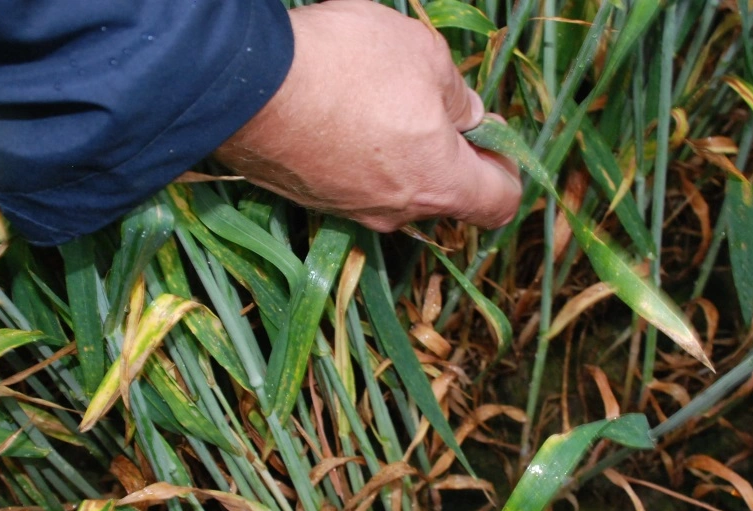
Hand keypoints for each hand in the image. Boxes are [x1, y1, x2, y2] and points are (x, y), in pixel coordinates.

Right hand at [213, 0, 521, 232]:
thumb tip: (467, 114)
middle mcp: (396, 211)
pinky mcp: (308, 197)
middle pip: (443, 195)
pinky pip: (350, 179)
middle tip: (434, 104)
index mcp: (440, 183)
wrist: (245, 85)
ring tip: (379, 98)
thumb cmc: (350, 67)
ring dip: (398, 151)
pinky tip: (339, 109)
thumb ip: (458, 93)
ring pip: (393, 187)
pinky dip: (356, 153)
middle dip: (448, 154)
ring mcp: (347, 208)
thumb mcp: (425, 57)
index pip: (499, 203)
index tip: (494, 138)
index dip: (507, 170)